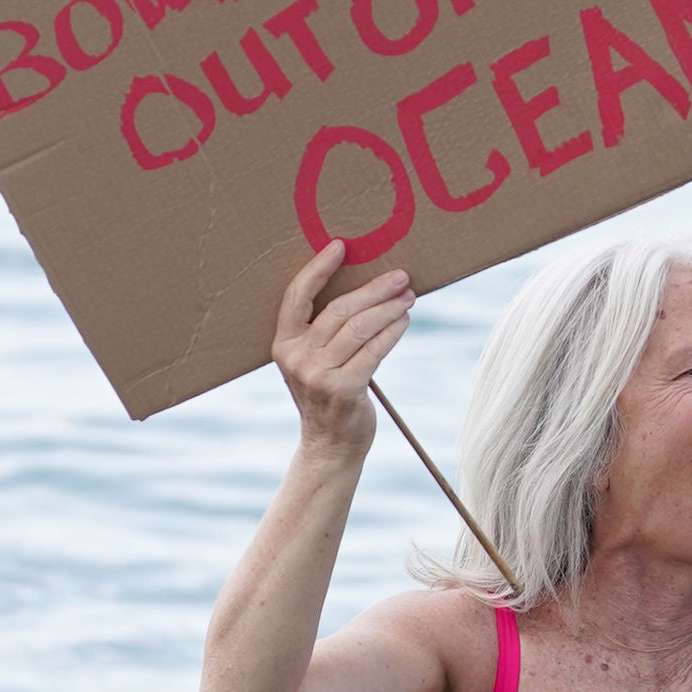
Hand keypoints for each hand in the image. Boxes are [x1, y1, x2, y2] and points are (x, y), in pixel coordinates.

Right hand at [272, 240, 410, 454]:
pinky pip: (374, 350)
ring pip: (360, 328)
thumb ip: (325, 331)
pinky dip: (393, 331)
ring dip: (389, 308)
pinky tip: (404, 320)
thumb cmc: (328, 394)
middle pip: (338, 310)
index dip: (318, 268)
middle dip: (374, 289)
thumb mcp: (314, 361)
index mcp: (283, 344)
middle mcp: (296, 357)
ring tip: (408, 296)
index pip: (297, 296)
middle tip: (400, 276)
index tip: (340, 245)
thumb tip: (366, 288)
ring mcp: (318, 375)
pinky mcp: (344, 389)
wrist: (330, 446)